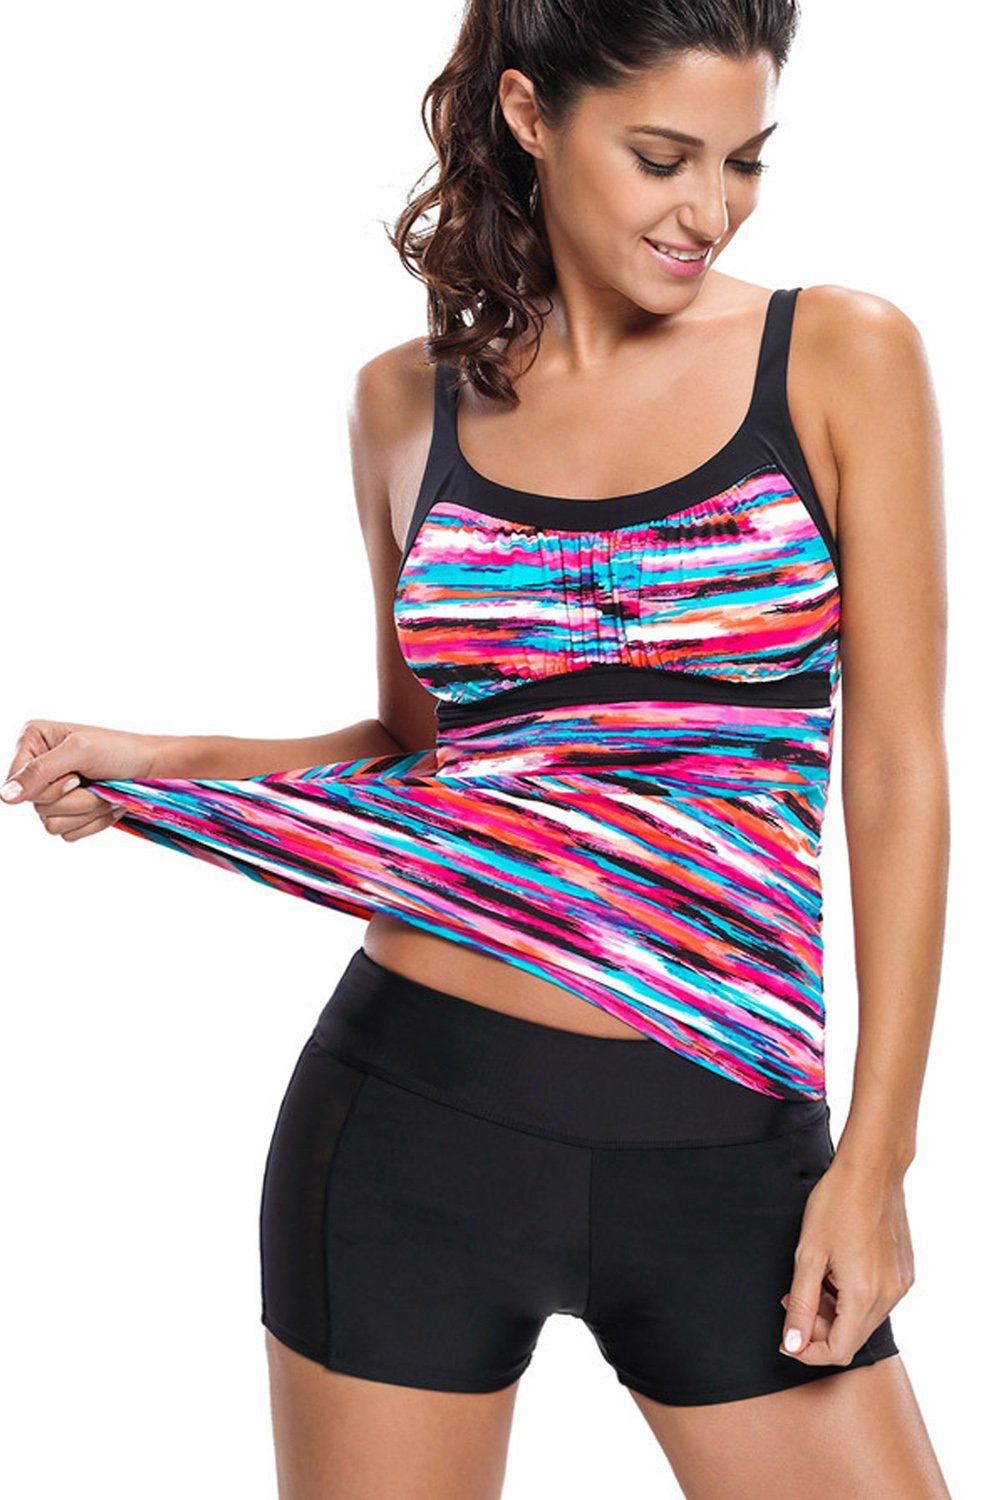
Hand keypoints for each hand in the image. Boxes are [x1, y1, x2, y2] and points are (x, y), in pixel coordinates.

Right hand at [1, 718, 160, 841]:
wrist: (150, 768)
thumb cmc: (119, 750)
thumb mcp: (79, 751)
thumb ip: (40, 771)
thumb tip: (5, 797)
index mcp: (33, 743)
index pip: (15, 782)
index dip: (46, 787)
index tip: (74, 777)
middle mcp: (36, 769)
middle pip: (36, 806)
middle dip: (74, 799)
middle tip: (94, 781)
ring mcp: (51, 794)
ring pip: (51, 824)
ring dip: (86, 811)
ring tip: (103, 792)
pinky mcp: (68, 814)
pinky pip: (68, 834)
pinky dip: (93, 822)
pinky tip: (105, 803)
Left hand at [778, 1153, 914, 1364]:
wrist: (872, 1169)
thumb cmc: (836, 1204)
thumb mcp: (808, 1254)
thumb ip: (800, 1303)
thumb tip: (793, 1343)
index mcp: (865, 1294)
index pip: (839, 1350)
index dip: (809, 1351)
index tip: (788, 1336)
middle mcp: (890, 1295)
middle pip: (853, 1336)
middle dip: (819, 1327)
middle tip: (792, 1298)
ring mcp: (901, 1284)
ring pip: (864, 1319)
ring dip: (836, 1311)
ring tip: (813, 1278)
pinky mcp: (904, 1272)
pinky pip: (877, 1299)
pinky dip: (853, 1296)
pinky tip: (836, 1269)